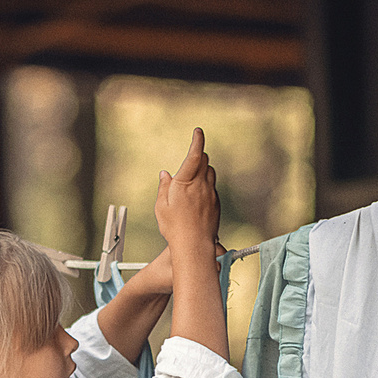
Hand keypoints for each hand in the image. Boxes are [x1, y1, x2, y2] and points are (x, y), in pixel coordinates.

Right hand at [155, 128, 220, 252]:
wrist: (194, 245)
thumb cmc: (174, 227)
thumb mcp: (161, 206)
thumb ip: (164, 187)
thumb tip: (165, 174)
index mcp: (185, 182)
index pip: (195, 155)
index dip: (197, 141)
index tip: (198, 131)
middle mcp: (201, 185)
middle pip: (204, 161)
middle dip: (198, 156)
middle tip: (190, 161)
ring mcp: (210, 194)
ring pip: (210, 173)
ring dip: (203, 170)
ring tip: (192, 181)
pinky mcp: (215, 203)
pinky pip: (212, 188)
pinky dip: (205, 186)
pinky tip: (196, 199)